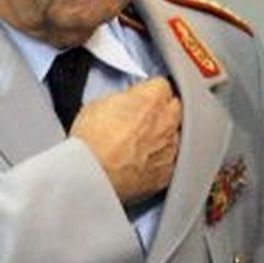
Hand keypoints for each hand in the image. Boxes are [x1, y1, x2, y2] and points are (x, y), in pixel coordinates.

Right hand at [70, 78, 181, 205]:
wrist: (90, 176)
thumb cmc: (90, 141)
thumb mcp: (98, 103)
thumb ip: (123, 99)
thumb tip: (127, 102)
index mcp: (153, 98)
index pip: (161, 85)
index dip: (147, 92)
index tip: (139, 99)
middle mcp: (167, 121)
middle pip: (173, 108)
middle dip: (160, 112)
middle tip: (139, 120)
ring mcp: (170, 148)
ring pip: (173, 136)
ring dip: (161, 137)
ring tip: (137, 145)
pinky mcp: (166, 173)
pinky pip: (169, 162)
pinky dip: (158, 161)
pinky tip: (140, 163)